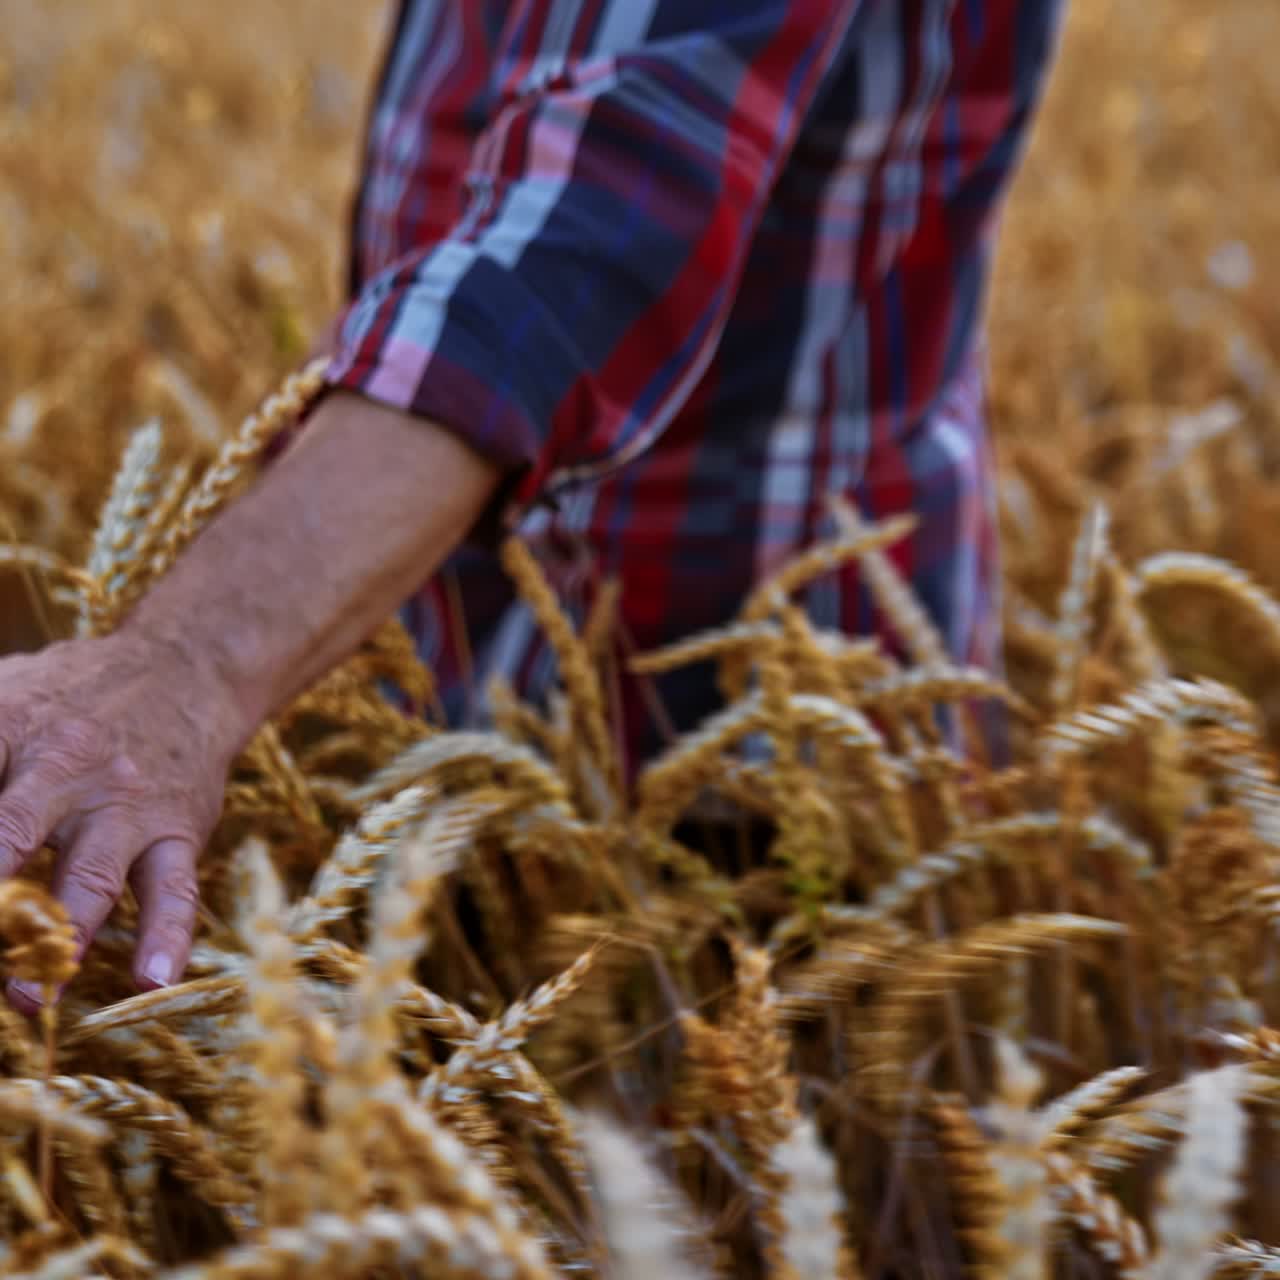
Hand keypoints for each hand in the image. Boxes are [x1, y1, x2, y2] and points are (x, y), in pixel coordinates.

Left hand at [0, 631, 242, 1010]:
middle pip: (10, 836)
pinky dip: (166, 935)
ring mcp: (125, 802)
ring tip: (30, 996)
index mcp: (8, 724)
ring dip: (58, 939)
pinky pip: (174, 888)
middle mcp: (67, 764)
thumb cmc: (66, 697)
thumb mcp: (0, 694)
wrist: (185, 668)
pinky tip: (151, 978)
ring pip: (89, 876)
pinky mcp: (176, 830)